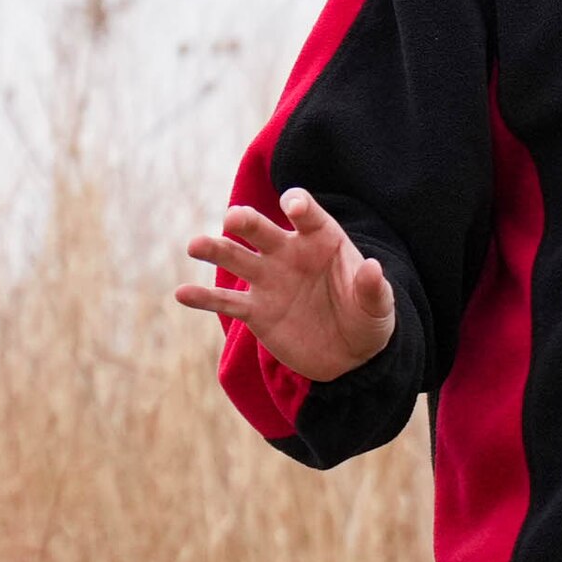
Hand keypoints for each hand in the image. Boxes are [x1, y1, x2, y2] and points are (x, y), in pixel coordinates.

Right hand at [178, 188, 395, 383]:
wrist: (350, 355)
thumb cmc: (367, 319)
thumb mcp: (379, 307)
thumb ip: (373, 288)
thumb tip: (373, 267)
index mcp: (322, 240)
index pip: (307, 214)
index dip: (299, 206)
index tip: (293, 207)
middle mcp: (288, 252)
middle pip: (261, 229)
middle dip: (247, 220)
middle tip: (233, 219)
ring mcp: (268, 279)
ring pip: (235, 257)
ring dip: (214, 249)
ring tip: (195, 245)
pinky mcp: (256, 311)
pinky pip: (226, 303)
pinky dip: (203, 299)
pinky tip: (182, 294)